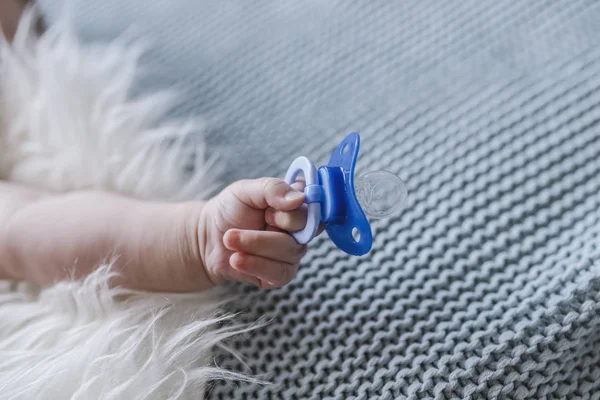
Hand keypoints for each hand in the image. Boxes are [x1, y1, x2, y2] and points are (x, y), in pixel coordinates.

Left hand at [198, 177, 320, 288]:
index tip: (270, 210)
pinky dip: (255, 265)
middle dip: (269, 227)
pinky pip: (280, 273)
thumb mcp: (246, 190)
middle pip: (304, 230)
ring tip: (229, 239)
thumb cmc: (231, 209)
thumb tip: (299, 199)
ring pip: (290, 252)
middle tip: (239, 224)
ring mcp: (292, 252)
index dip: (296, 209)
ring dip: (254, 245)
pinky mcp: (281, 274)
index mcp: (297, 204)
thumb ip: (273, 189)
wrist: (208, 237)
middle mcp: (300, 229)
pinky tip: (236, 259)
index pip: (314, 205)